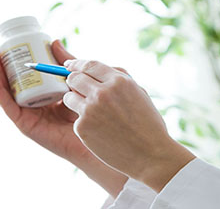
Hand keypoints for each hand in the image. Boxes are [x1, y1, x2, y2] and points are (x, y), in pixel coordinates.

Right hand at [0, 42, 128, 197]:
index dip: (12, 58)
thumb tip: (54, 42)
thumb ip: (65, 64)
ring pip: (5, 90)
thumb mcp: (76, 80)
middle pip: (10, 81)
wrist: (99, 136)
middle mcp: (33, 103)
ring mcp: (28, 114)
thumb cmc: (91, 111)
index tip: (4, 42)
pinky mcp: (25, 124)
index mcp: (44, 92)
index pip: (24, 73)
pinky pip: (8, 105)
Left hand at [62, 58, 195, 191]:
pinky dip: (84, 123)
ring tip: (92, 113)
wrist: (151, 155)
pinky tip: (99, 131)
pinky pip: (76, 119)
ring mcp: (90, 110)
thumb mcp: (139, 93)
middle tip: (75, 88)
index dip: (76, 64)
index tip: (68, 65)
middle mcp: (102, 92)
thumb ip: (118, 79)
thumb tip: (94, 69)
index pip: (89, 65)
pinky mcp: (82, 128)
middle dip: (72, 81)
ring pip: (68, 97)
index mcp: (118, 81)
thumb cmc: (148, 124)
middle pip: (74, 78)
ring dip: (75, 101)